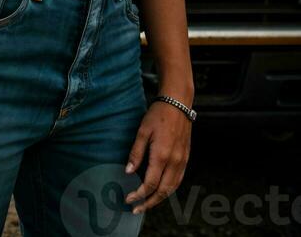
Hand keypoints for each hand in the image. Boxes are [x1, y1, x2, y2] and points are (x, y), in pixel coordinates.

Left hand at [124, 99, 191, 214]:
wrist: (178, 103)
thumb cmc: (158, 115)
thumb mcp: (142, 131)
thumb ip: (136, 153)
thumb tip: (128, 172)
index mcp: (162, 156)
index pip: (150, 184)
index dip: (138, 194)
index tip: (128, 199)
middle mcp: (174, 162)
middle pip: (162, 191)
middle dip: (148, 203)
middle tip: (135, 209)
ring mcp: (182, 161)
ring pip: (172, 188)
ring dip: (159, 199)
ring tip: (147, 204)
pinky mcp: (186, 158)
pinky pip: (178, 180)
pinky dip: (169, 189)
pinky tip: (161, 191)